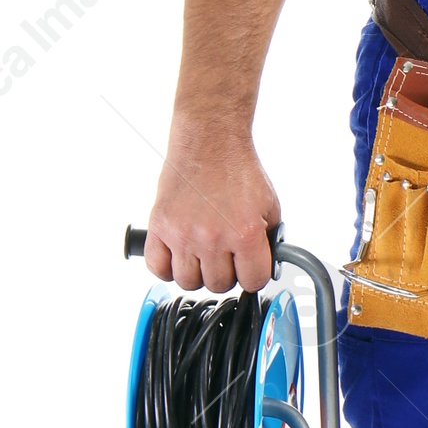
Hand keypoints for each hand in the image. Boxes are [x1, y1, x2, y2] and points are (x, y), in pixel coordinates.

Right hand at [143, 127, 281, 292]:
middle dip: (225, 273)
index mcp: (244, 232)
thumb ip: (269, 239)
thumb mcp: (269, 206)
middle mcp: (212, 237)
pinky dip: (167, 268)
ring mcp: (183, 234)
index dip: (253, 276)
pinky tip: (178, 255)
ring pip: (188, 282)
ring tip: (202, 254)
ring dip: (197, 273)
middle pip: (218, 285)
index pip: (252, 281)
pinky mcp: (160, 227)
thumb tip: (267, 265)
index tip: (249, 269)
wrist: (210, 143)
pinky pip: (157, 268)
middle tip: (225, 256)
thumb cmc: (236, 170)